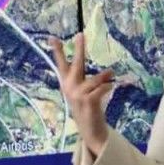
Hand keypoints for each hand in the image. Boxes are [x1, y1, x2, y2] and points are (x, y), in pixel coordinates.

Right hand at [49, 32, 115, 157]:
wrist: (90, 130)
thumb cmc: (87, 107)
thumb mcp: (83, 92)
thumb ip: (90, 80)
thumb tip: (108, 71)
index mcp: (66, 83)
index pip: (60, 64)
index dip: (58, 51)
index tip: (53, 37)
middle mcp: (69, 87)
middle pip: (75, 64)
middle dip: (79, 49)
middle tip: (80, 34)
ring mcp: (77, 95)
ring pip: (94, 79)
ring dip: (104, 76)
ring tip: (111, 72)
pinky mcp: (87, 101)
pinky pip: (101, 88)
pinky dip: (107, 86)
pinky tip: (110, 87)